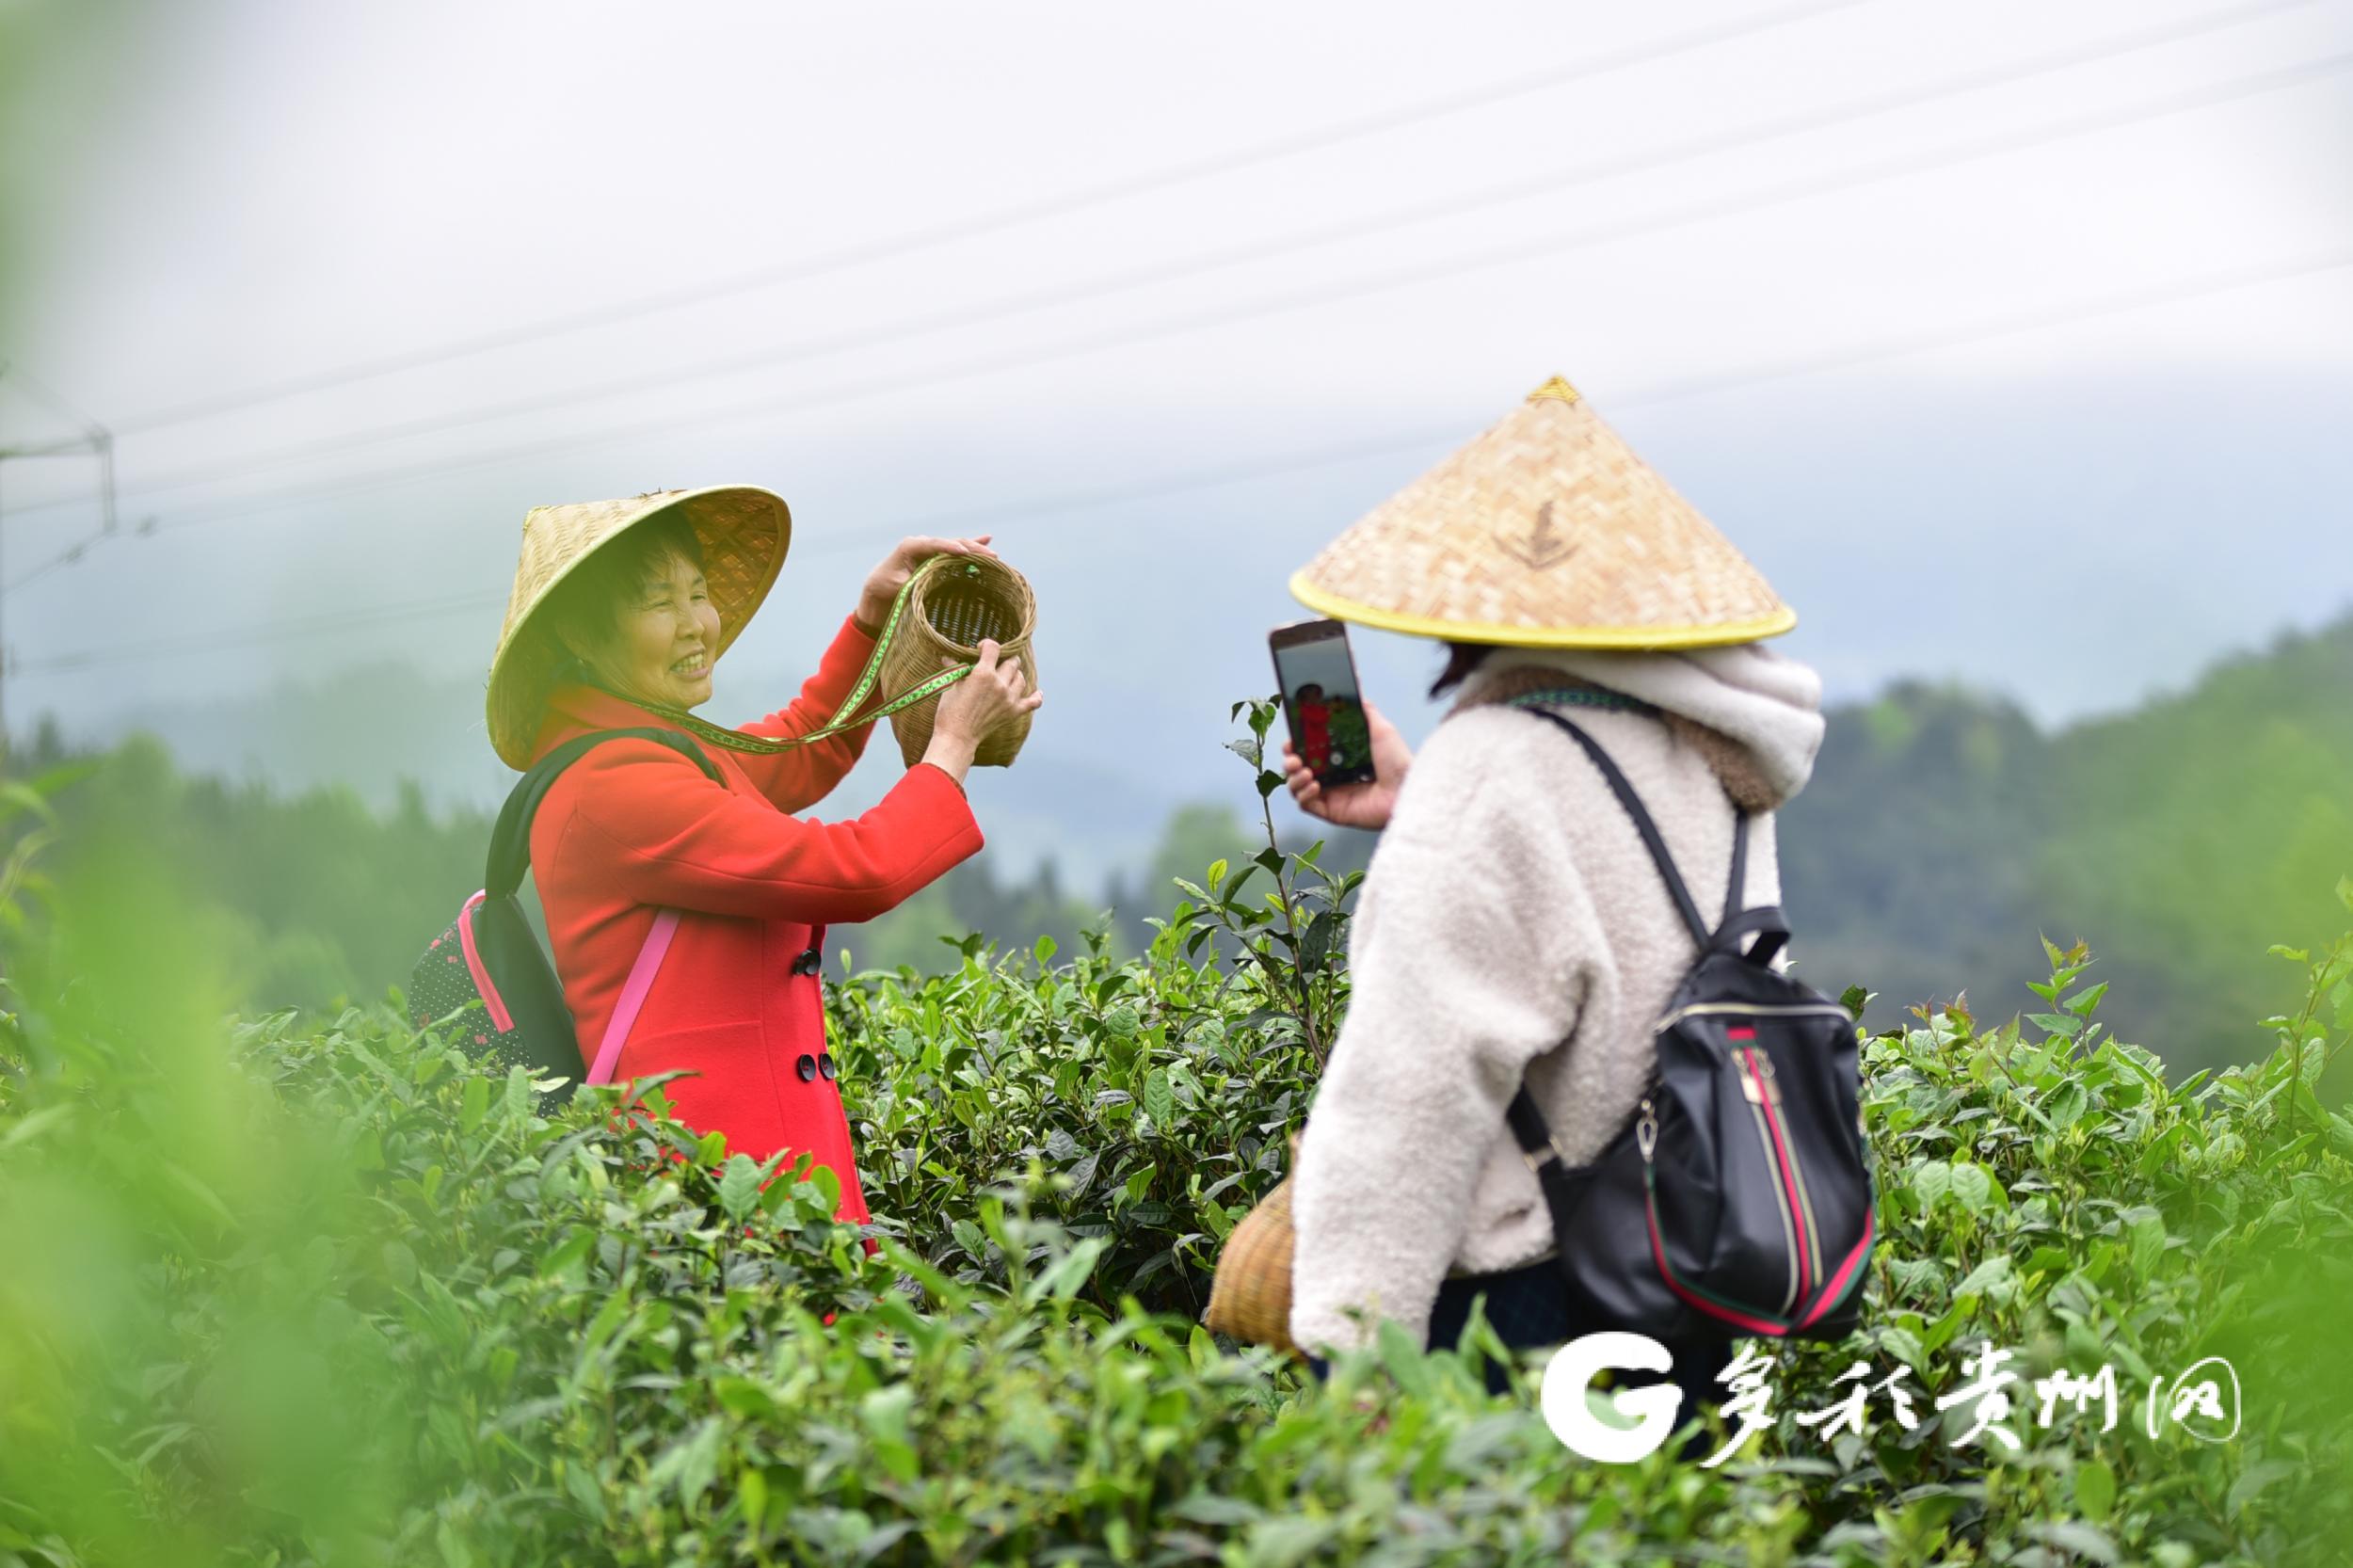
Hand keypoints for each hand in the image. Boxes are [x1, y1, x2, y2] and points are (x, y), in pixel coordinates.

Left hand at [856, 534, 997, 633]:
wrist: (878, 590)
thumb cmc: (885, 588)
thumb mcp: (898, 587)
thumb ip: (915, 582)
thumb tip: (931, 583)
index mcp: (910, 546)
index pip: (933, 544)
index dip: (949, 547)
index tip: (964, 552)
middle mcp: (922, 544)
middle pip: (950, 543)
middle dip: (971, 548)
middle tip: (990, 556)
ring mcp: (930, 550)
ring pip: (955, 546)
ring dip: (974, 549)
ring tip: (993, 553)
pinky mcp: (935, 557)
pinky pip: (954, 550)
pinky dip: (970, 546)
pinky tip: (987, 539)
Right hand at [922, 638, 1041, 781]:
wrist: (957, 736)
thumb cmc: (950, 711)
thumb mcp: (951, 685)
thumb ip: (955, 668)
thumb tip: (948, 657)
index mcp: (983, 673)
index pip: (993, 648)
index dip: (987, 645)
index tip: (981, 649)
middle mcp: (1000, 684)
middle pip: (1011, 662)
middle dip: (1003, 660)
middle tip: (995, 665)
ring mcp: (1009, 698)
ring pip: (1021, 678)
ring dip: (1014, 675)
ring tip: (1007, 677)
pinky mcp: (1014, 712)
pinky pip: (1033, 702)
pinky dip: (1037, 696)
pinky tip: (1038, 692)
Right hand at [1282, 698, 1410, 829]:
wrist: (1408, 789)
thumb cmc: (1399, 761)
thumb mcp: (1382, 729)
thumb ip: (1366, 711)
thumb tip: (1356, 694)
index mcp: (1340, 758)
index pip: (1309, 750)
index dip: (1296, 744)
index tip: (1291, 738)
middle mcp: (1333, 777)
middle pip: (1297, 769)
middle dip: (1289, 761)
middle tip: (1293, 757)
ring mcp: (1332, 795)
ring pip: (1296, 787)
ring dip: (1294, 778)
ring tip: (1305, 771)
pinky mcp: (1332, 812)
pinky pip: (1306, 805)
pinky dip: (1304, 794)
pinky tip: (1315, 785)